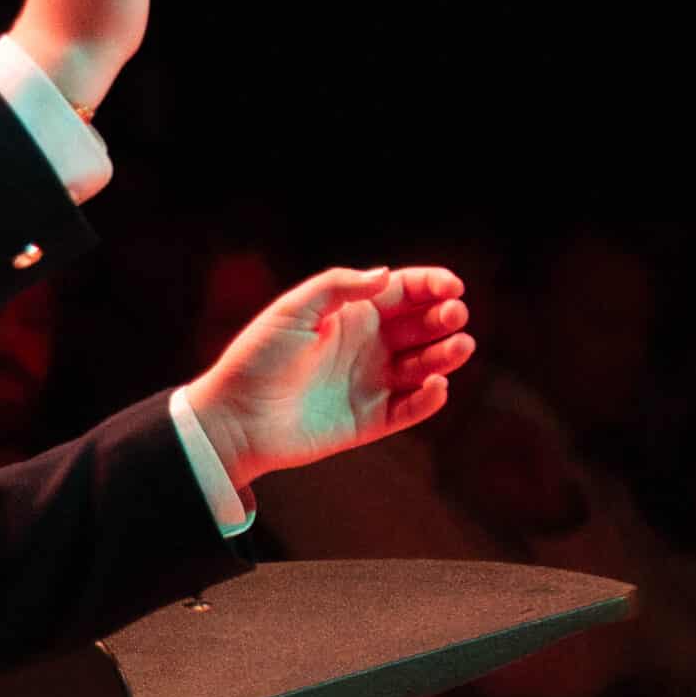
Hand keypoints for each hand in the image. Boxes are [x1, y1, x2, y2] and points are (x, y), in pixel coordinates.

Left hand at [185, 266, 474, 493]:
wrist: (235, 417)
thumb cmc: (257, 358)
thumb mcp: (293, 310)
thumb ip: (338, 287)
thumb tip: (386, 276)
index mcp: (352, 314)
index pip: (404, 292)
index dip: (432, 285)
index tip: (453, 287)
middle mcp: (367, 346)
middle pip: (421, 326)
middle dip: (444, 317)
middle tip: (454, 315)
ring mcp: (370, 383)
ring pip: (423, 366)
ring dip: (446, 355)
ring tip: (460, 346)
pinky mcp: (369, 420)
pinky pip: (409, 409)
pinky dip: (428, 399)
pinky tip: (437, 385)